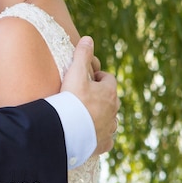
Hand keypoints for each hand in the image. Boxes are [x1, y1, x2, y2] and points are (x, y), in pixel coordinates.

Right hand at [60, 36, 119, 154]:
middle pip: (111, 100)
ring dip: (102, 116)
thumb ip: (82, 54)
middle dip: (101, 96)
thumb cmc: (72, 99)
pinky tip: (89, 133)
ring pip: (110, 120)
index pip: (108, 79)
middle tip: (85, 95)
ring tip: (86, 114)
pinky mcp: (103, 144)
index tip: (87, 78)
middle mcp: (113, 111)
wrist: (67, 129)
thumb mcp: (75, 72)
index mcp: (109, 93)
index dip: (98, 77)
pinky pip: (106, 139)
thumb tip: (88, 39)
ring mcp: (109, 128)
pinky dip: (100, 135)